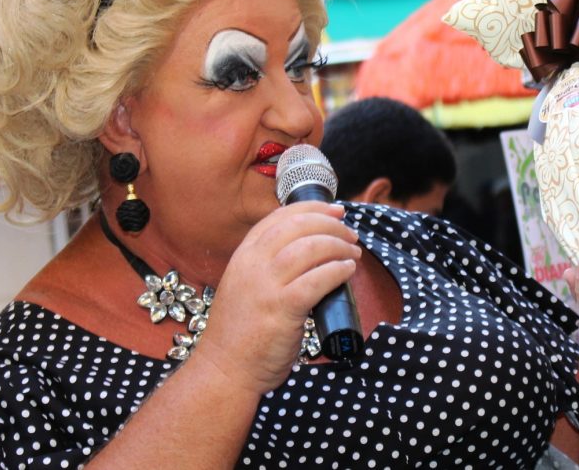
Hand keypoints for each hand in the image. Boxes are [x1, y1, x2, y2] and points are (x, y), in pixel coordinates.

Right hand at [199, 203, 359, 394]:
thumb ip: (268, 267)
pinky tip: (348, 271)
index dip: (312, 208)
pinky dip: (337, 271)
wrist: (225, 370)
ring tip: (353, 254)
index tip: (335, 210)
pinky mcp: (281, 309)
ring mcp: (265, 287)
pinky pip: (317, 280)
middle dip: (331, 224)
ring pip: (310, 248)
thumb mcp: (246, 286)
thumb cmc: (241, 333)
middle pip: (298, 226)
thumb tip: (312, 252)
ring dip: (338, 246)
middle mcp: (252, 265)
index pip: (279, 217)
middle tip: (350, 235)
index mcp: (243, 256)